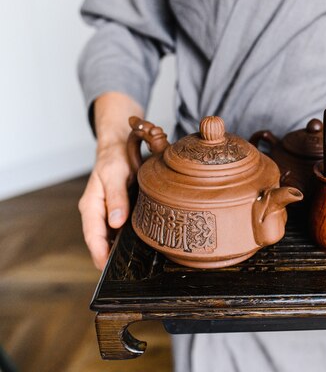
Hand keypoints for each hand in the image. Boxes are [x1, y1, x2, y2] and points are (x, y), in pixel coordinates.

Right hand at [78, 142, 131, 269]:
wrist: (119, 147)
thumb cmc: (115, 159)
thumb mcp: (115, 175)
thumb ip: (116, 198)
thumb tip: (116, 223)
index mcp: (91, 206)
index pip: (92, 236)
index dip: (99, 254)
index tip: (107, 268)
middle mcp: (97, 213)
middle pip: (101, 241)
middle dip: (109, 258)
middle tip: (127, 273)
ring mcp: (107, 213)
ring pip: (110, 237)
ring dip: (119, 250)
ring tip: (135, 265)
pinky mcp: (118, 211)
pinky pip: (120, 229)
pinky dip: (126, 238)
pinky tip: (139, 246)